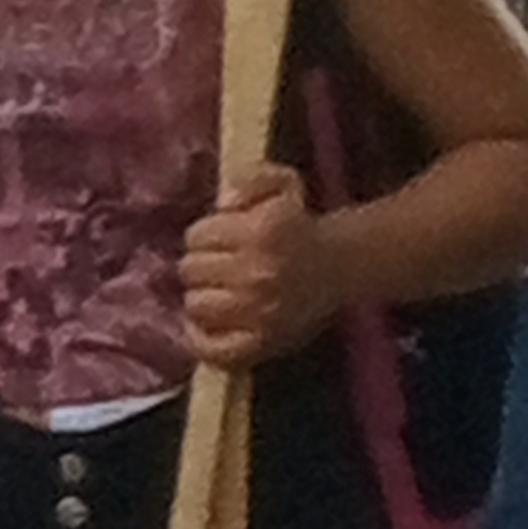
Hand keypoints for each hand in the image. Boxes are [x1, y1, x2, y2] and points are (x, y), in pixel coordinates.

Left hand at [179, 163, 337, 368]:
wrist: (337, 266)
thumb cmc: (298, 222)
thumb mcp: (282, 181)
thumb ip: (250, 178)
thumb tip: (222, 204)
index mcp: (260, 232)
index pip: (196, 236)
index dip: (204, 235)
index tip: (218, 238)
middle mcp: (258, 272)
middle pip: (190, 269)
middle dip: (200, 263)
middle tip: (218, 264)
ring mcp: (259, 312)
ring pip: (196, 304)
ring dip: (202, 296)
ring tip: (218, 290)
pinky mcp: (262, 344)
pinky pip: (214, 350)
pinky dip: (202, 340)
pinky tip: (204, 326)